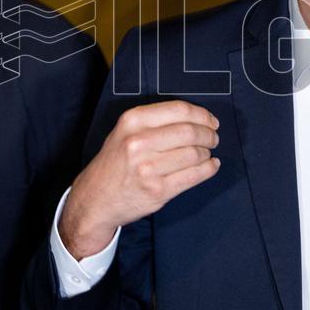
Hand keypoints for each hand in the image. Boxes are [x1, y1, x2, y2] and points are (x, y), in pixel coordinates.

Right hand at [59, 100, 220, 258]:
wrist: (96, 199)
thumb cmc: (115, 162)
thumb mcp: (124, 131)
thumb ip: (154, 121)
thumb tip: (197, 118)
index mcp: (132, 121)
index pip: (179, 110)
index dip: (202, 114)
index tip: (211, 121)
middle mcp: (139, 142)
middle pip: (190, 132)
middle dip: (208, 134)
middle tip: (213, 138)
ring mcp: (148, 168)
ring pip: (195, 154)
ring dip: (207, 153)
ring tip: (206, 153)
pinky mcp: (158, 190)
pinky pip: (194, 176)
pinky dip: (209, 169)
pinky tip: (211, 166)